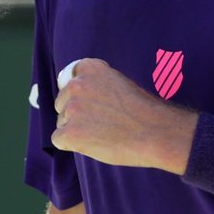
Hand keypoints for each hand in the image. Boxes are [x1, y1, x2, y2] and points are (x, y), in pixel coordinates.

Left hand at [52, 58, 197, 172]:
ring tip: (102, 134)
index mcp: (90, 68)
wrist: (155, 132)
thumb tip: (80, 99)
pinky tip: (92, 144)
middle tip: (102, 123)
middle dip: (76, 114)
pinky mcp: (70, 132)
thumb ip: (97, 85)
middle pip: (62, 103)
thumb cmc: (143, 112)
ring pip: (61, 122)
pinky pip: (58, 139)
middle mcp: (77, 84)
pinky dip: (72, 145)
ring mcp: (72, 109)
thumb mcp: (119, 83)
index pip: (69, 80)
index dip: (80, 96)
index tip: (94, 105)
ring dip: (76, 130)